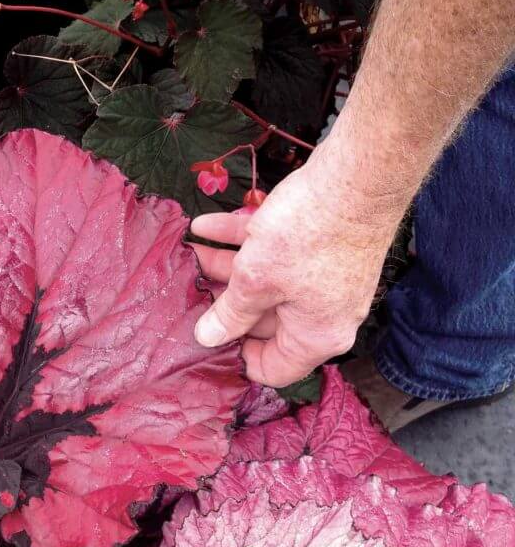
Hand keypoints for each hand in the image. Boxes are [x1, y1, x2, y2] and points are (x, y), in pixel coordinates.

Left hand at [190, 159, 399, 386]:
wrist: (357, 177)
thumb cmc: (308, 236)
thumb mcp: (256, 280)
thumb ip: (230, 313)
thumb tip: (207, 338)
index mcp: (316, 336)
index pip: (274, 369)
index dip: (236, 358)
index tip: (206, 338)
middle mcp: (324, 314)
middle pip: (264, 322)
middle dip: (224, 303)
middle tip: (189, 289)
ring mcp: (323, 280)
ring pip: (266, 283)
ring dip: (226, 267)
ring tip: (193, 254)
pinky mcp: (320, 249)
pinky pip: (275, 254)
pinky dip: (241, 241)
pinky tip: (204, 226)